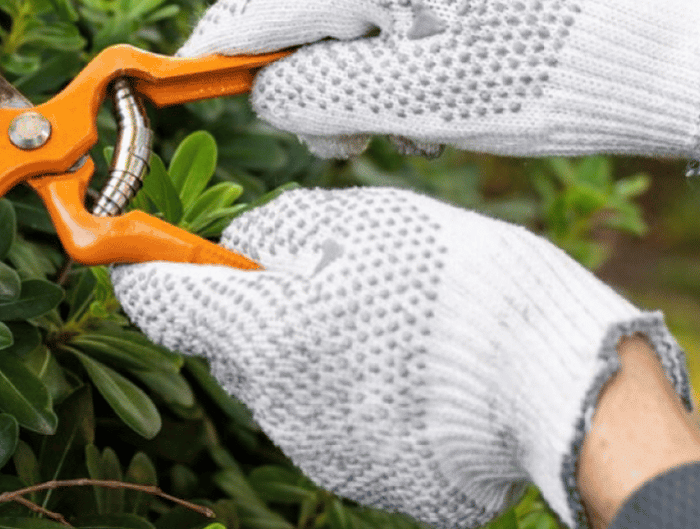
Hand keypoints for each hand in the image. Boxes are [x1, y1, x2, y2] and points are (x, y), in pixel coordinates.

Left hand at [112, 187, 691, 528]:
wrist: (554, 381)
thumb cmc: (460, 282)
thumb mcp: (362, 219)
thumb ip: (278, 230)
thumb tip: (238, 248)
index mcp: (260, 329)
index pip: (155, 301)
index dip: (145, 267)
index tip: (146, 250)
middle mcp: (271, 400)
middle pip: (227, 344)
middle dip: (255, 309)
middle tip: (327, 277)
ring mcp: (314, 448)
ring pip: (279, 384)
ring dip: (307, 352)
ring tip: (391, 324)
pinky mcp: (358, 480)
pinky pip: (329, 425)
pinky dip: (350, 396)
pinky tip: (409, 373)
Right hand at [181, 0, 699, 173]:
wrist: (644, 70)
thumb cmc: (537, 84)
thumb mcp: (416, 100)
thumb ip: (319, 93)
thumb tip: (260, 93)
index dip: (221, 42)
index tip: (172, 75)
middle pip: (304, 5)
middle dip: (299, 76)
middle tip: (331, 141)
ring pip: (341, 17)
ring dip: (344, 80)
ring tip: (385, 132)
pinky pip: (382, 18)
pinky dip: (379, 66)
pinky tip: (416, 106)